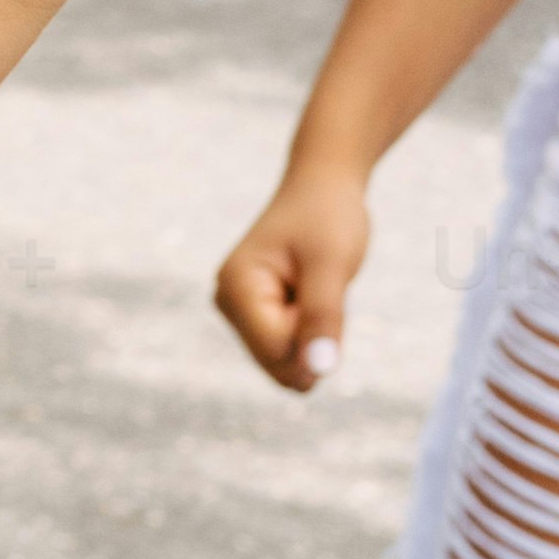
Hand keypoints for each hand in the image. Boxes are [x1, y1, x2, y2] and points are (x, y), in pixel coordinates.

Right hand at [215, 157, 372, 390]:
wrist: (323, 186)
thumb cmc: (327, 217)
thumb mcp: (332, 265)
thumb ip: (322, 318)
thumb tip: (318, 372)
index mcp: (236, 286)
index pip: (277, 351)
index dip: (315, 340)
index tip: (327, 293)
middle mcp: (227, 302)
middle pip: (278, 363)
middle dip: (312, 338)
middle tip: (321, 287)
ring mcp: (238, 310)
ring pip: (285, 361)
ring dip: (313, 333)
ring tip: (314, 286)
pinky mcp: (253, 315)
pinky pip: (289, 349)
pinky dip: (310, 330)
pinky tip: (309, 293)